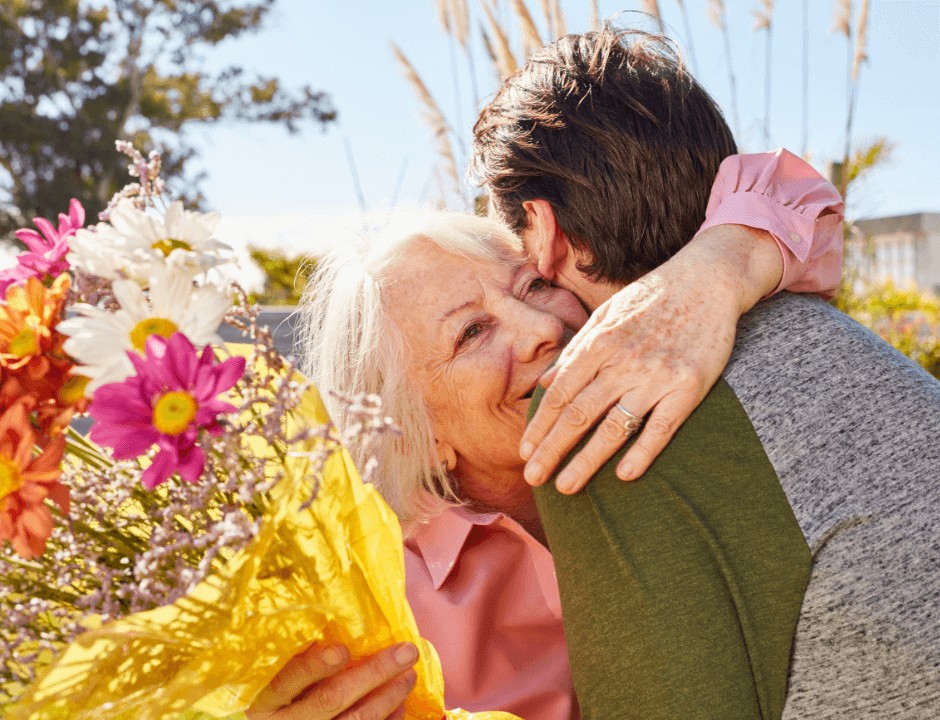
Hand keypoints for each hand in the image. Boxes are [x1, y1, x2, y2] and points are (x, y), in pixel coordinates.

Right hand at [246, 642, 419, 719]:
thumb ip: (292, 660)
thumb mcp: (267, 681)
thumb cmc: (273, 703)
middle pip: (330, 700)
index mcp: (266, 699)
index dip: (315, 666)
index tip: (342, 650)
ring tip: (409, 675)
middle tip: (406, 652)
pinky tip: (400, 705)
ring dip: (387, 698)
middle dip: (372, 674)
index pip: (287, 680)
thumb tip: (333, 626)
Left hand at [520, 225, 782, 492]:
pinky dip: (642, 453)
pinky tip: (623, 476)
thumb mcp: (606, 313)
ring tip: (566, 487)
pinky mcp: (689, 387)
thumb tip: (546, 381)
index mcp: (599, 342)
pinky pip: (662, 428)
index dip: (539, 425)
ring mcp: (657, 376)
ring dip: (587, 461)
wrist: (709, 279)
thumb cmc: (652, 297)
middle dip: (552, 450)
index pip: (560, 393)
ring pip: (614, 427)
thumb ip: (576, 348)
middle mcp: (624, 361)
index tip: (524, 450)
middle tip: (532, 478)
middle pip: (579, 414)